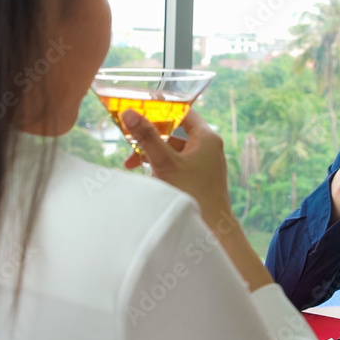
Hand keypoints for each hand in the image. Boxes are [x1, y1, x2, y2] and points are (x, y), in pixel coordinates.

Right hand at [121, 108, 274, 291]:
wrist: (211, 231)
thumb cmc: (192, 195)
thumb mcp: (164, 163)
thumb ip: (147, 137)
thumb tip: (128, 112)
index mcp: (206, 138)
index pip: (183, 112)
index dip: (161, 109)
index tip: (140, 108)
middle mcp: (208, 147)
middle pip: (174, 132)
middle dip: (150, 136)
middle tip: (128, 138)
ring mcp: (204, 164)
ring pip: (173, 150)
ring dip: (152, 153)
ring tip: (130, 164)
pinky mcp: (199, 179)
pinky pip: (177, 164)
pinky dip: (160, 166)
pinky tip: (145, 175)